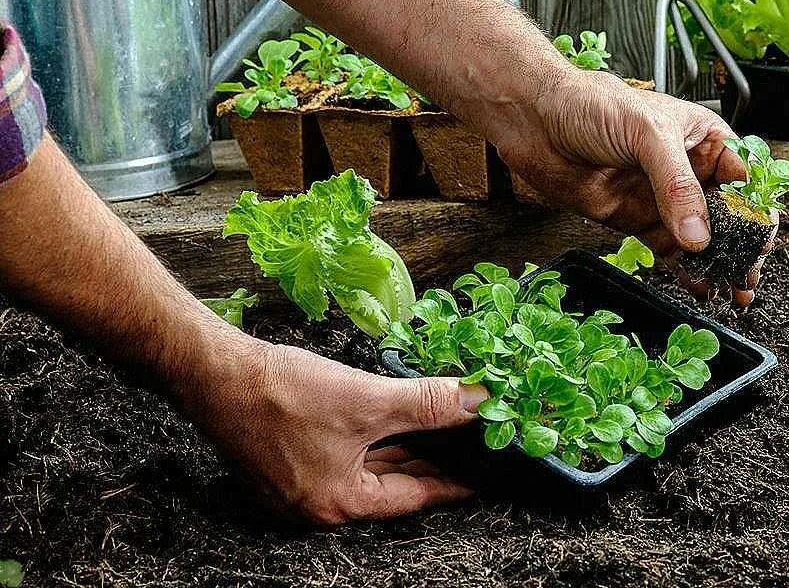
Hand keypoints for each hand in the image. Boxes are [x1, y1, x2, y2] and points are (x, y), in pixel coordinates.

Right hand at [187, 337, 484, 523]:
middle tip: (469, 445)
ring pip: (366, 468)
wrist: (214, 372)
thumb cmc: (282, 393)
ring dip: (402, 447)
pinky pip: (344, 455)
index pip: (414, 496)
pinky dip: (372, 439)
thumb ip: (427, 405)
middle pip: (390, 484)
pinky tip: (392, 417)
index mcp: (339, 503)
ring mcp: (297, 486)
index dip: (453, 480)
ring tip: (442, 430)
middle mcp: (317, 505)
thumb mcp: (367, 400)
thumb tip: (477, 404)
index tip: (484, 472)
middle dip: (430, 461)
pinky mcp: (285, 461)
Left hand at [494, 69, 770, 304]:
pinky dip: (686, 270)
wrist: (535, 120)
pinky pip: (668, 250)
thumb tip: (698, 234)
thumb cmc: (591, 105)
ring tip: (734, 289)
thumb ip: (676, 185)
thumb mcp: (647, 134)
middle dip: (742, 244)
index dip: (755, 208)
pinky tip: (700, 285)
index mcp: (701, 138)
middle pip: (727, 213)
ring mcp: (661, 197)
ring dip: (719, 263)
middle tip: (750, 273)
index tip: (760, 239)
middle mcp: (686, 169)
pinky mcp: (635, 219)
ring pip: (701, 237)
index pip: (742, 177)